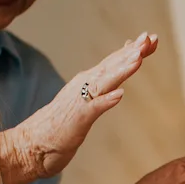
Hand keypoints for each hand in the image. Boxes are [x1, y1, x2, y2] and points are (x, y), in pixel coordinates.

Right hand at [0, 35, 157, 183]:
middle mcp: (84, 86)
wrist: (32, 145)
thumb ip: (100, 89)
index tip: (152, 38)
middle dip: (132, 52)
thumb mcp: (86, 102)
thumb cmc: (61, 125)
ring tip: (138, 59)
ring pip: (104, 82)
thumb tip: (118, 82)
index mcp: (87, 82)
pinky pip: (93, 108)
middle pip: (112, 65)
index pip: (114, 62)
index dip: (133, 50)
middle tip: (150, 38)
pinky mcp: (77, 119)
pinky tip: (119, 95)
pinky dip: (106, 101)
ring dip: (121, 70)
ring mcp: (80, 101)